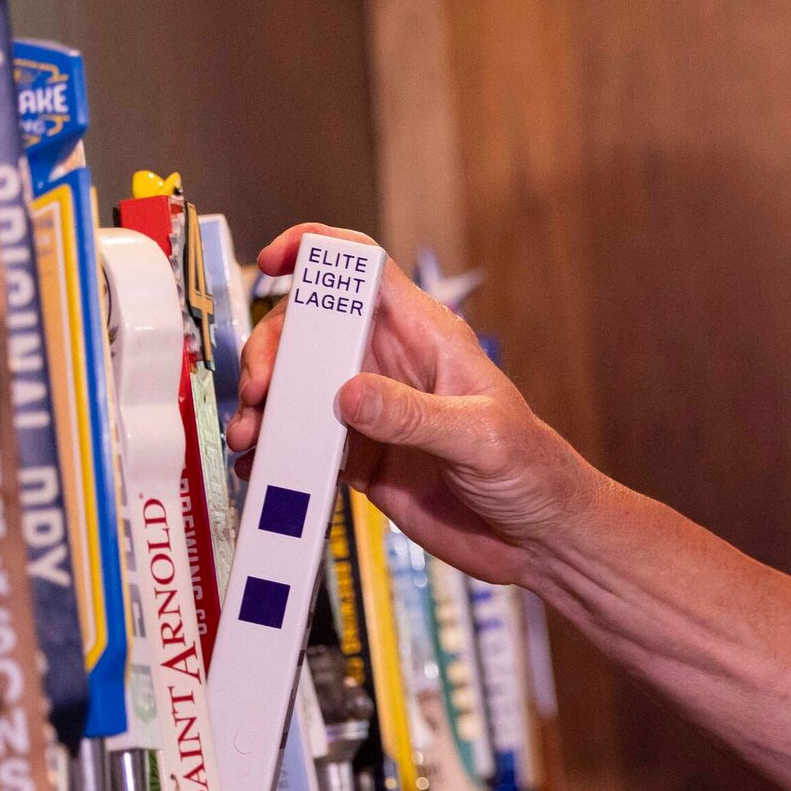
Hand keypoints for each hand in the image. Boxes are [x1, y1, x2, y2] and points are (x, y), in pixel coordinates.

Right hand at [229, 224, 607, 585]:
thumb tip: (346, 394)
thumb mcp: (480, 436)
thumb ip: (414, 416)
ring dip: (265, 406)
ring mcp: (372, 413)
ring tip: (250, 436)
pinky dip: (275, 452)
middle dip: (273, 351)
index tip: (274, 261)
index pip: (363, 270)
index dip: (316, 251)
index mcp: (425, 336)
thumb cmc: (533, 470)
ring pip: (298, 387)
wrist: (539, 539)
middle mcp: (391, 366)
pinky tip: (261, 468)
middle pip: (310, 329)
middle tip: (260, 392)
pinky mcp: (361, 458)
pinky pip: (303, 445)